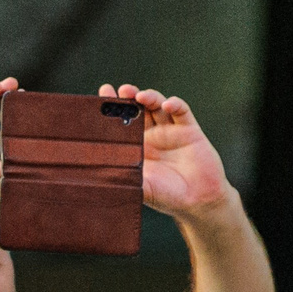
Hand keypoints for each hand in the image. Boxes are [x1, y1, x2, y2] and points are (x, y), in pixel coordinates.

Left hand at [104, 85, 233, 220]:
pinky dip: (175, 105)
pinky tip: (167, 104)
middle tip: (121, 91)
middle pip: (138, 109)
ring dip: (149, 97)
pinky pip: (182, 112)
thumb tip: (94, 174)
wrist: (198, 201)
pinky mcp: (190, 131)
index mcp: (136, 147)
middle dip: (128, 97)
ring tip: (140, 96)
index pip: (120, 123)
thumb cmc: (166, 197)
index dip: (112, 108)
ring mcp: (171, 131)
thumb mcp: (140, 187)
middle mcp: (152, 135)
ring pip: (157, 106)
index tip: (103, 94)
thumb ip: (122, 177)